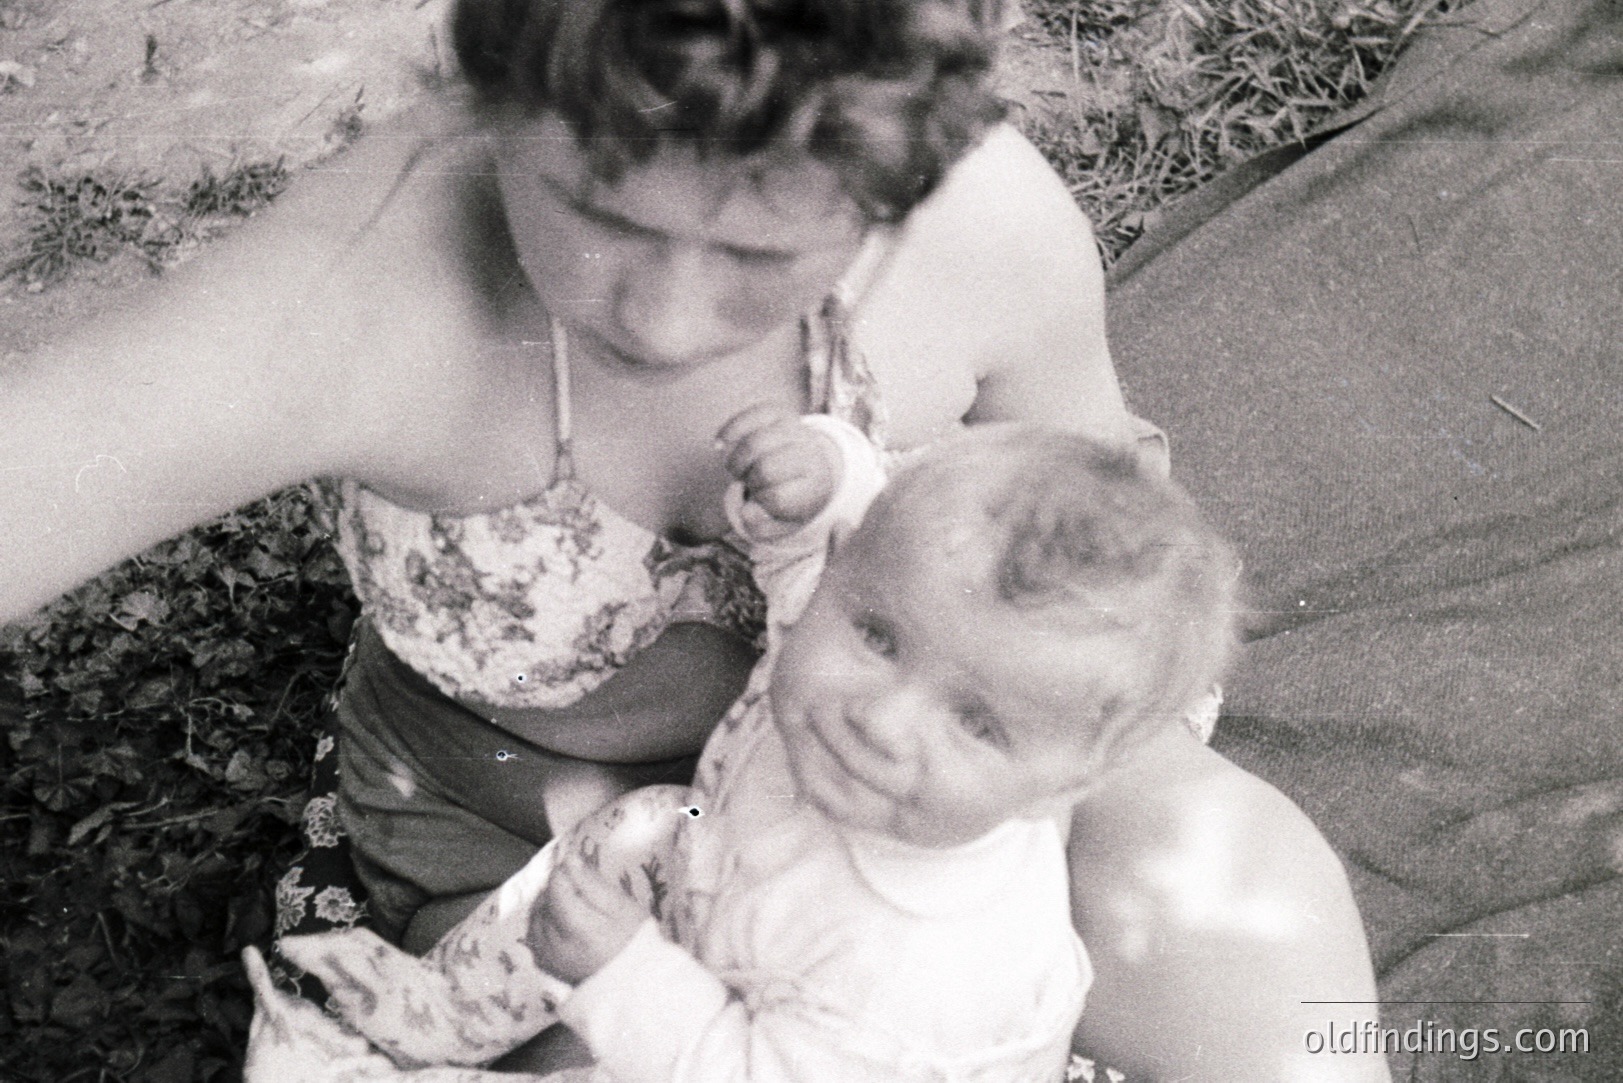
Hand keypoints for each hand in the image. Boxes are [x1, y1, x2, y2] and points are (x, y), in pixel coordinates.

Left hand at [527, 838, 648, 984]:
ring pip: (535, 914)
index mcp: (579, 929)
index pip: (556, 885)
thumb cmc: (632, 940)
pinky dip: (543, 921)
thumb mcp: (621, 907)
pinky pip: (532, 931)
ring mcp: (546, 956)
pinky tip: (562, 922)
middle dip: (558, 888)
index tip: (583, 872)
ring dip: (550, 903)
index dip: (567, 872)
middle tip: (584, 893)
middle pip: (543, 898)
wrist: (629, 982)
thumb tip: (568, 857)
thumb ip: (592, 883)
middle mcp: (556, 944)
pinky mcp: (543, 962)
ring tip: (575, 907)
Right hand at [717, 404, 839, 526]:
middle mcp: (810, 453)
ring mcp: (795, 428)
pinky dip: (728, 433)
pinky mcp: (778, 411)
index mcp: (815, 485)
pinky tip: (721, 446)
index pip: (777, 497)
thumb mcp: (783, 521)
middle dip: (748, 480)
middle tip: (749, 483)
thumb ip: (762, 527)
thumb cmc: (790, 498)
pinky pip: (747, 417)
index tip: (760, 500)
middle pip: (764, 469)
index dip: (759, 502)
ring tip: (740, 468)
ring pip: (753, 443)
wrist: (808, 466)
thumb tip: (746, 513)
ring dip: (736, 461)